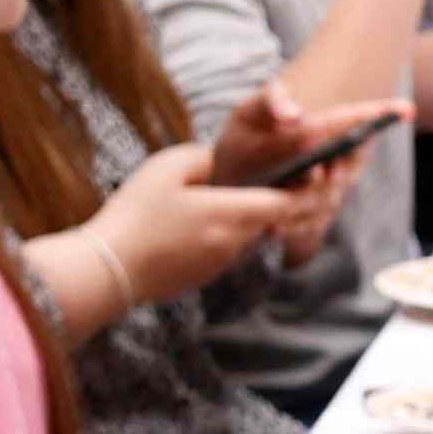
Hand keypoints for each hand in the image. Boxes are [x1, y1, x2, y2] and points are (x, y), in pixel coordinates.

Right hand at [105, 136, 336, 301]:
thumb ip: (203, 158)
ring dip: (265, 219)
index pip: (287, 204)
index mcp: (230, 213)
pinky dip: (238, 233)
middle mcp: (235, 242)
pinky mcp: (206, 274)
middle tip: (308, 184)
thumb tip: (220, 160)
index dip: (309, 190)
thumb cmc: (135, 214)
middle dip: (296, 204)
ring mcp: (221, 262)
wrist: (111, 269)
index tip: (322, 174)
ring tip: (266, 195)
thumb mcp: (167, 167)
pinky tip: (224, 219)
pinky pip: (232, 249)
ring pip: (255, 236)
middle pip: (277, 222)